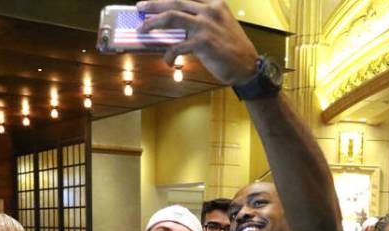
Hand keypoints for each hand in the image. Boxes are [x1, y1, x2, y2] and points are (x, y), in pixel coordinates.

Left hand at [137, 0, 258, 85]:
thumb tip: (178, 24)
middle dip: (154, 4)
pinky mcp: (203, 43)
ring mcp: (206, 26)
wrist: (248, 66)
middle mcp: (209, 11)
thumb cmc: (233, 49)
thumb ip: (203, 19)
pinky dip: (169, 54)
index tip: (154, 1)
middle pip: (175, 2)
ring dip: (153, 23)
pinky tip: (168, 61)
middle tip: (140, 7)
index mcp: (214, 4)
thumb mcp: (222, 25)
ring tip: (142, 29)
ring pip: (172, 17)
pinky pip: (178, 46)